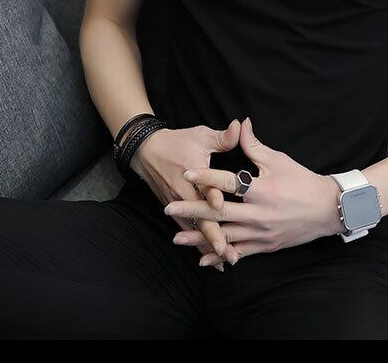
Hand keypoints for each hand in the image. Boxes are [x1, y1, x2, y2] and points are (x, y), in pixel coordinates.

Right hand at [130, 119, 242, 268]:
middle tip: (228, 252)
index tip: (221, 207)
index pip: (203, 188)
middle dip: (214, 236)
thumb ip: (222, 136)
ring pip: (194, 229)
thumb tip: (240, 126)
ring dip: (208, 245)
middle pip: (199, 218)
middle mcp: (184, 193)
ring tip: (225, 261)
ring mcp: (177, 204)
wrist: (146, 150)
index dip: (212, 197)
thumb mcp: (200, 135)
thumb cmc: (177, 142)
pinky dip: (198, 244)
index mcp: (192, 174)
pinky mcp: (175, 211)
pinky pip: (188, 230)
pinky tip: (210, 260)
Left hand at [165, 116, 342, 262]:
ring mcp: (262, 232)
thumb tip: (240, 123)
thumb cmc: (303, 181)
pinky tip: (202, 258)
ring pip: (225, 236)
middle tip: (169, 209)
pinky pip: (239, 252)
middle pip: (220, 212)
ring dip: (200, 237)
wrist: (327, 209)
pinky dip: (220, 256)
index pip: (229, 182)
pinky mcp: (266, 245)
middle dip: (192, 211)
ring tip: (177, 238)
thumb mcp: (279, 160)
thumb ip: (254, 145)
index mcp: (263, 189)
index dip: (207, 177)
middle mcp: (260, 213)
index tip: (186, 172)